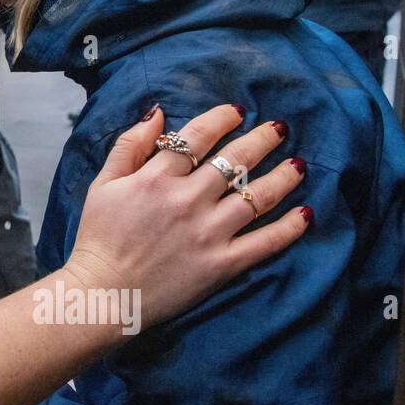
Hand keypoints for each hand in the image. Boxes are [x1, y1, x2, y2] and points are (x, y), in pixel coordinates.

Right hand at [64, 104, 310, 329]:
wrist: (103, 294)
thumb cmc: (99, 238)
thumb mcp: (103, 184)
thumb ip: (129, 145)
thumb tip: (157, 113)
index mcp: (156, 178)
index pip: (197, 136)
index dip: (221, 118)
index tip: (237, 111)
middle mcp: (187, 200)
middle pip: (236, 160)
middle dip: (262, 139)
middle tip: (280, 128)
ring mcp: (208, 233)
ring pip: (258, 196)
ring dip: (284, 176)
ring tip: (299, 164)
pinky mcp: (222, 265)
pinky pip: (266, 242)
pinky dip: (290, 227)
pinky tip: (306, 212)